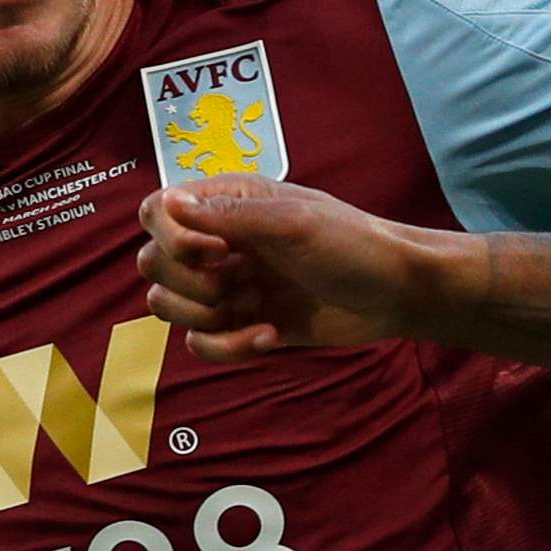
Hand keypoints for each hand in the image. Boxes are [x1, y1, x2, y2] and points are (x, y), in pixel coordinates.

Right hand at [142, 177, 427, 358]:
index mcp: (225, 204)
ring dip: (204, 316)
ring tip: (255, 312)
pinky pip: (201, 343)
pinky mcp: (245, 325)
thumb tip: (169, 203)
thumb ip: (229, 216)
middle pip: (152, 265)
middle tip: (239, 284)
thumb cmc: (354, 244)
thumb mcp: (295, 222)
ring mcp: (230, 286)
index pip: (156, 212)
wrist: (397, 293)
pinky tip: (270, 337)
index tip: (219, 250)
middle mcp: (218, 243)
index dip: (173, 237)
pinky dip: (227, 347)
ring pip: (168, 307)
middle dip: (189, 283)